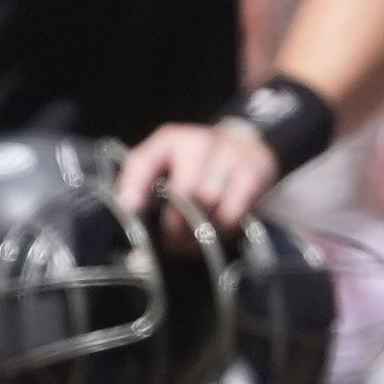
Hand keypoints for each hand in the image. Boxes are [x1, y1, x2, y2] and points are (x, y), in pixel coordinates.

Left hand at [120, 120, 284, 231]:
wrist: (247, 145)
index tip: (132, 208)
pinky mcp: (254, 171)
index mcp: (171, 140)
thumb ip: (144, 181)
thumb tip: (129, 208)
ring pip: (210, 203)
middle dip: (177, 225)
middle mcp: (200, 142)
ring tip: (195, 242)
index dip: (136, 184)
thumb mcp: (169, 162)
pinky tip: (220, 229)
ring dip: (201, 230)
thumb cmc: (199, 162)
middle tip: (174, 244)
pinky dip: (225, 227)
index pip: (146, 159)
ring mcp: (230, 153)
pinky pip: (235, 210)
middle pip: (185, 191)